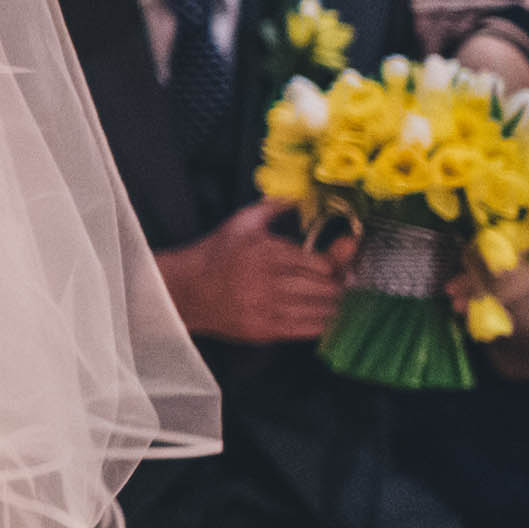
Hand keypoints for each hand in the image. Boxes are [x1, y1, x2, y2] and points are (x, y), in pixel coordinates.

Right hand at [157, 200, 346, 344]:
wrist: (185, 289)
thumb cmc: (217, 253)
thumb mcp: (241, 222)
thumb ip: (274, 207)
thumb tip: (302, 197)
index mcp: (267, 251)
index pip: (322, 264)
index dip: (337, 264)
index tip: (339, 264)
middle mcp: (268, 281)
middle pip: (326, 288)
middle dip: (339, 285)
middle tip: (343, 283)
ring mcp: (266, 308)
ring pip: (322, 310)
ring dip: (334, 305)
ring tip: (334, 299)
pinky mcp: (264, 330)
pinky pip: (309, 330)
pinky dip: (324, 323)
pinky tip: (324, 316)